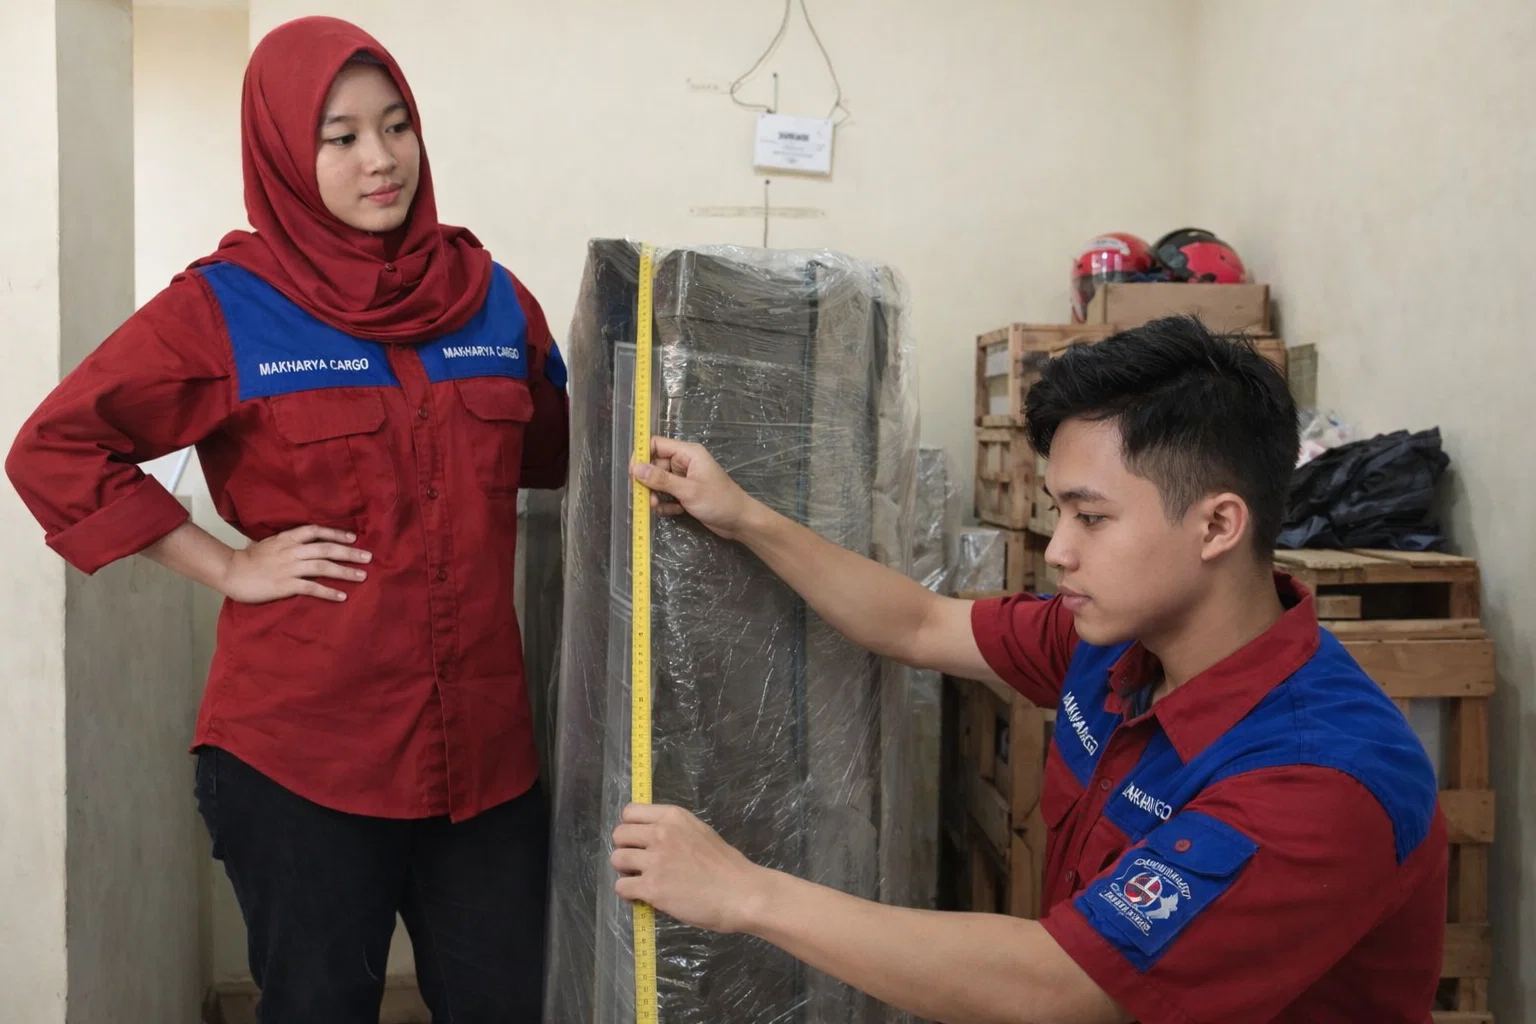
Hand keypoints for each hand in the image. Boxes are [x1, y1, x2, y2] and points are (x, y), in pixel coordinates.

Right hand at [218, 525, 372, 603]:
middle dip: (350, 553)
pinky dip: (328, 592)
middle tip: (368, 557)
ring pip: (323, 567)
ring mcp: (289, 568)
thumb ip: (289, 542)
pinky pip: (311, 588)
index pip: (316, 531)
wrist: (231, 572)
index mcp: (287, 538)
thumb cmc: (250, 558)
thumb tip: (308, 541)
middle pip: (326, 549)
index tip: (353, 537)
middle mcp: (291, 551)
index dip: (336, 533)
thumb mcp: (271, 542)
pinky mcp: (285, 585)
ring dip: (345, 571)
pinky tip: (342, 596)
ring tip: (362, 576)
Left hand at [611, 803, 771, 934]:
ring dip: (625, 872)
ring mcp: (655, 860)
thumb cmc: (727, 867)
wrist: (741, 894)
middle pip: (619, 834)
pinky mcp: (652, 887)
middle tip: (640, 864)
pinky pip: (621, 887)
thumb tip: (652, 841)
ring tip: (641, 881)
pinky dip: (628, 894)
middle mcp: (661, 833)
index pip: (630, 812)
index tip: (639, 842)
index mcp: (673, 817)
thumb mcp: (700, 833)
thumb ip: (675, 832)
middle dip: (626, 849)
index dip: (630, 828)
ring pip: (616, 859)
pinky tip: (643, 897)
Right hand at [629, 437, 754, 540]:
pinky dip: (665, 504)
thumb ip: (661, 479)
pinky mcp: (685, 494)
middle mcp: (684, 463)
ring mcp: (685, 479)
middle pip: (654, 465)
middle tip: (643, 497)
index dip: (641, 456)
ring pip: (659, 482)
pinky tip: (672, 511)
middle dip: (647, 481)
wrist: (740, 521)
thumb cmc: (719, 501)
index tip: (632, 473)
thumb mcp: (688, 490)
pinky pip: (666, 495)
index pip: (656, 445)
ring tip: (656, 507)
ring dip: (654, 495)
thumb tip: (636, 469)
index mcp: (688, 453)